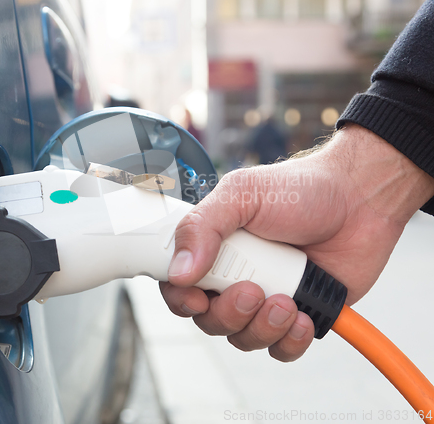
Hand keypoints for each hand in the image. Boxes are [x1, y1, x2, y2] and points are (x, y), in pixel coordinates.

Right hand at [160, 125, 433, 360]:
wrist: (359, 200)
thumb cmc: (301, 189)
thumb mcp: (242, 194)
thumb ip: (204, 226)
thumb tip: (179, 270)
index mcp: (213, 246)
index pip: (178, 283)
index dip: (181, 298)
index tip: (198, 297)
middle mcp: (235, 274)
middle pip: (208, 319)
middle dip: (229, 314)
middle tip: (253, 290)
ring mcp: (265, 296)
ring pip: (243, 338)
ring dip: (263, 327)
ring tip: (287, 300)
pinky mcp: (297, 313)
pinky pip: (280, 348)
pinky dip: (289, 341)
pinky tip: (303, 316)